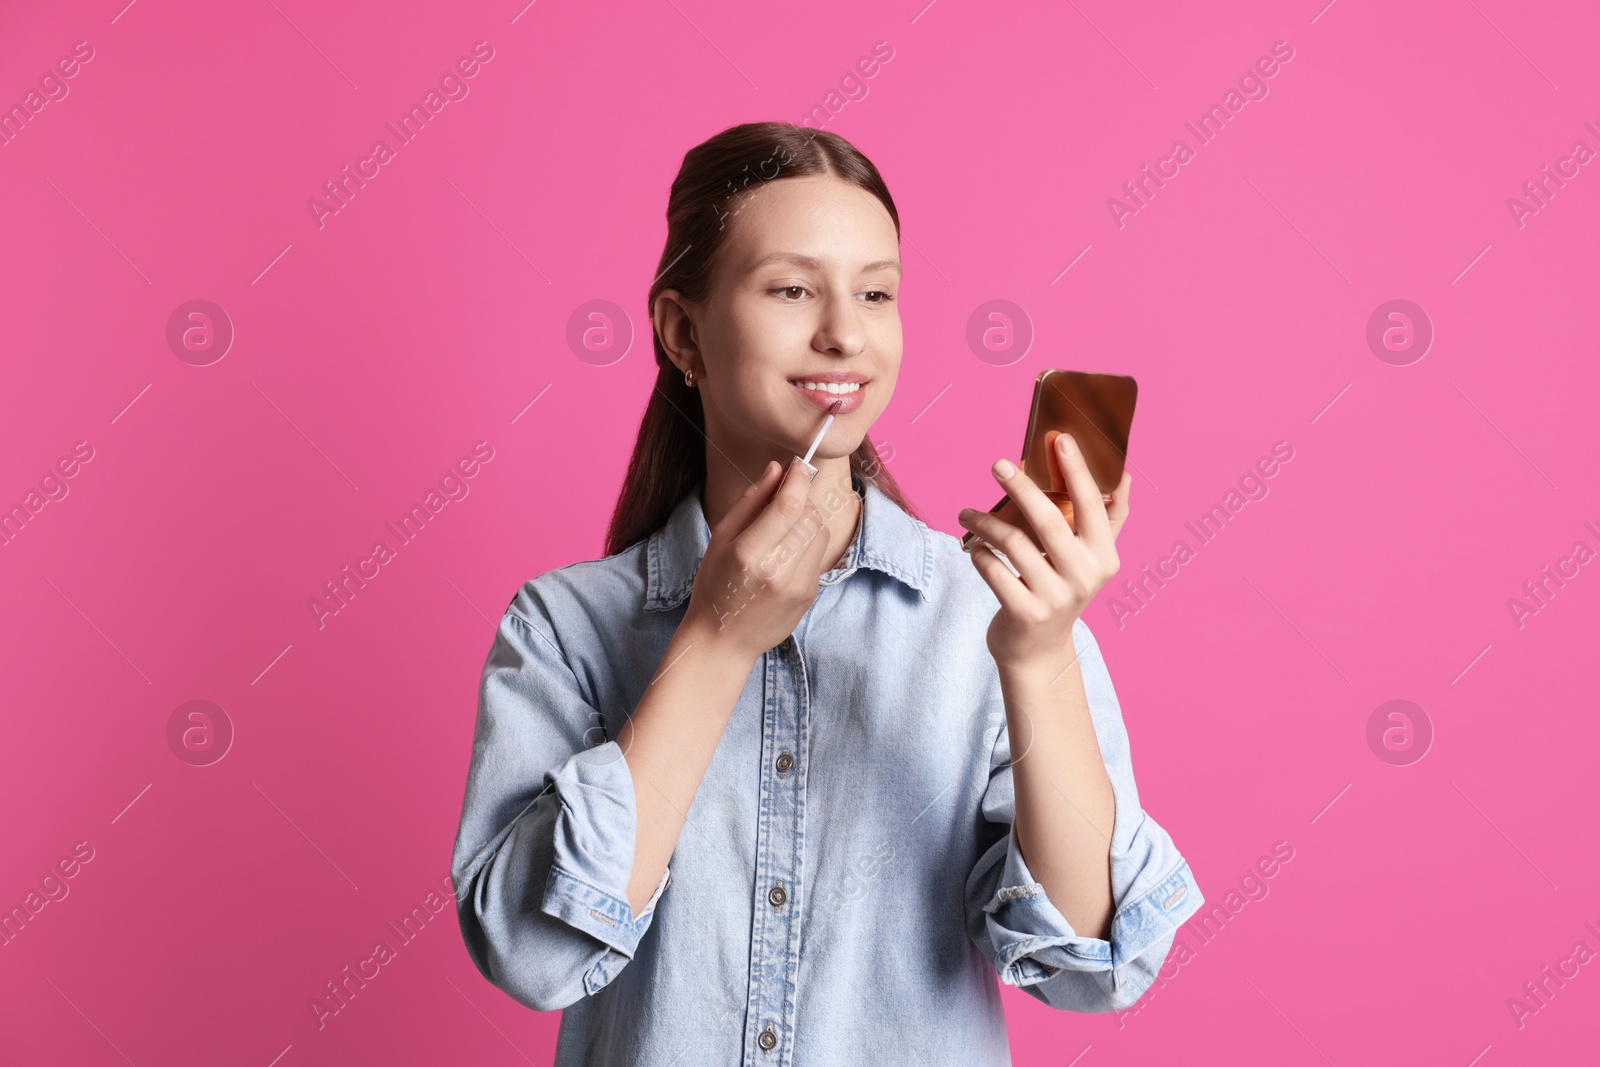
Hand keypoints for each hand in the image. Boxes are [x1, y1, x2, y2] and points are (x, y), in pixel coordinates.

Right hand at [681, 458, 832, 664]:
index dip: (798, 479)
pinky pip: (819, 554)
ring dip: (807, 521)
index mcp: (748, 554)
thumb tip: (777, 468)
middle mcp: (777, 571)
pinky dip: (808, 544)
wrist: (724, 640)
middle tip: (783, 503)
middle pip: (810, 516)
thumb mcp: (721, 539)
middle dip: (801, 500)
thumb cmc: (715, 585)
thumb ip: (751, 501)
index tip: (798, 466)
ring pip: (821, 532)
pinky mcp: (810, 596)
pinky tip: (786, 555)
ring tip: (783, 531)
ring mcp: (797, 587)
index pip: (789, 505)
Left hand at [957, 432, 1130, 670]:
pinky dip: (978, 553)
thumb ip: (1109, 518)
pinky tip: (974, 548)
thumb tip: (1125, 473)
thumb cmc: (1062, 590)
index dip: (1078, 471)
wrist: (1038, 650)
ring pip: (1013, 543)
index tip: (1060, 439)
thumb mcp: (1091, 559)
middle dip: (1021, 486)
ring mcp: (1054, 598)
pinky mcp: (1024, 613)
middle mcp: (1084, 577)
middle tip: (998, 464)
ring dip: (984, 522)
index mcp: (1104, 557)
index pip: (1094, 505)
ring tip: (966, 513)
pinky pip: (993, 569)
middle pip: (1049, 520)